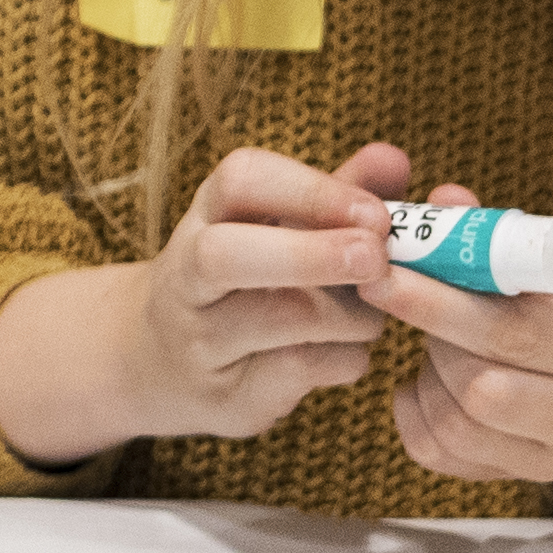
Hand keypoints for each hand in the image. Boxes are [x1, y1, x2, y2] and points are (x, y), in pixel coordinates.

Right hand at [0, 142, 410, 465]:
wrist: (157, 361)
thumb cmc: (240, 281)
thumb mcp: (274, 230)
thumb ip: (335, 194)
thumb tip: (395, 156)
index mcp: (206, 216)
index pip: (240, 181)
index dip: (311, 191)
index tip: (373, 212)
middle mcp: (188, 275)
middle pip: (224, 256)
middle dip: (309, 255)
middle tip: (375, 257)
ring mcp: (200, 339)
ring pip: (277, 321)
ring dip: (349, 315)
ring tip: (372, 310)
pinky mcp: (226, 396)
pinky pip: (301, 371)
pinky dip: (345, 357)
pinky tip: (346, 349)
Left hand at [366, 188, 552, 486]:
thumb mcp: (552, 259)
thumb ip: (494, 234)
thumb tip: (443, 200)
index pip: (511, 334)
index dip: (438, 306)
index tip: (381, 276)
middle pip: (482, 389)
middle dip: (431, 339)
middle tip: (412, 302)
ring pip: (459, 428)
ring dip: (426, 378)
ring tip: (434, 343)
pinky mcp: (527, 477)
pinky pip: (443, 455)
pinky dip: (415, 415)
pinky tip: (424, 382)